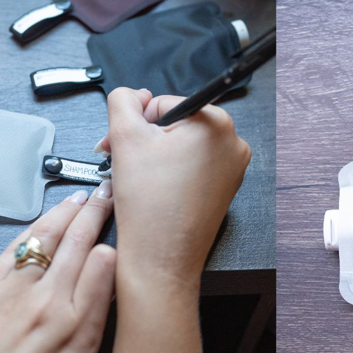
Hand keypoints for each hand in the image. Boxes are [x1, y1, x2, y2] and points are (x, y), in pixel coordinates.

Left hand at [0, 187, 114, 352]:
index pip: (108, 272)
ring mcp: (16, 295)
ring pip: (48, 239)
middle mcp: (50, 307)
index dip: (120, 247)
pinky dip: (32, 231)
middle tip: (112, 194)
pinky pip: (15, 251)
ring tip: (84, 197)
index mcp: (78, 336)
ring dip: (68, 214)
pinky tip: (44, 222)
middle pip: (82, 246)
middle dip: (99, 215)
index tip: (131, 233)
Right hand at [98, 88, 250, 288]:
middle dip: (144, 140)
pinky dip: (170, 173)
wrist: (161, 258)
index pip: (163, 103)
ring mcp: (232, 168)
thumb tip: (132, 94)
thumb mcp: (124, 137)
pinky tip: (156, 189)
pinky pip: (193, 168)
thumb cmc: (150, 206)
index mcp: (216, 123)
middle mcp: (233, 143)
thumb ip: (123, 101)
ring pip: (182, 147)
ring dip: (154, 156)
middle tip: (122, 159)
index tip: (120, 141)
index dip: (136, 122)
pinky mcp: (225, 188)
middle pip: (175, 125)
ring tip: (139, 177)